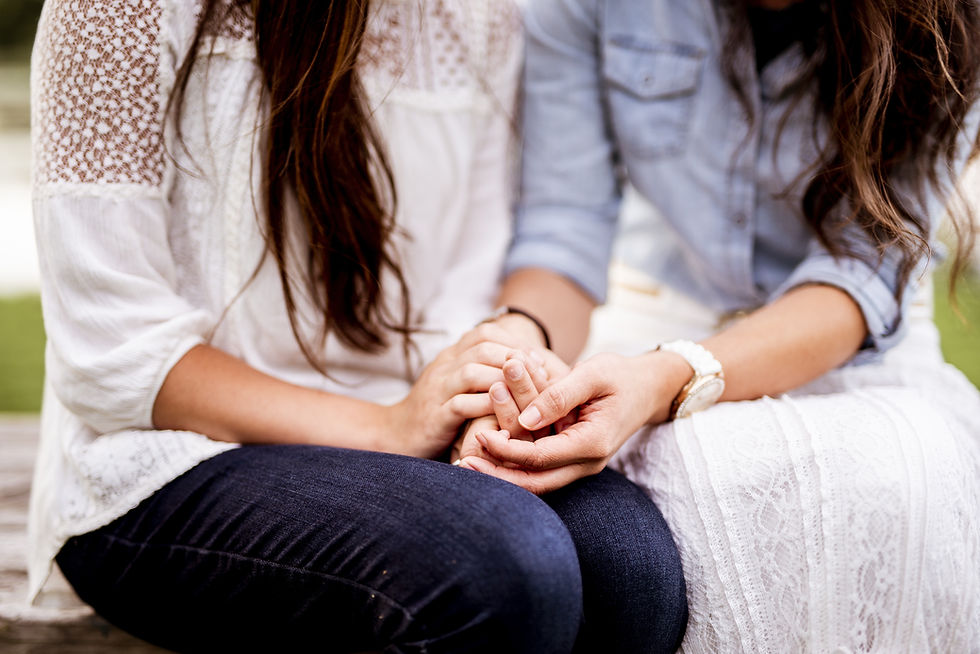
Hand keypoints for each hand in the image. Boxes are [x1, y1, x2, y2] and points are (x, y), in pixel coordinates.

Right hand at [386, 323, 544, 458]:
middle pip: (483, 348)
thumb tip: (521, 365)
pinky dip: (489, 406)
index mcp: (450, 356)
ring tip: (529, 393)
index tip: (537, 359)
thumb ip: (480, 371)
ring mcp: (437, 389)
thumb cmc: (435, 411)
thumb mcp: (456, 384)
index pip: (484, 333)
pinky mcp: (435, 415)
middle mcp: (443, 367)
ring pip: (473, 372)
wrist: (394, 434)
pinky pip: (463, 404)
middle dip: (516, 359)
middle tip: (541, 375)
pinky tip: (509, 415)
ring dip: (505, 381)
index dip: (514, 342)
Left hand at [458, 351, 689, 493]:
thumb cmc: (620, 375)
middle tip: (461, 466)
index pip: (541, 457)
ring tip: (465, 464)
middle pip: (535, 483)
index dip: (507, 450)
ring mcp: (581, 465)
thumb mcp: (593, 374)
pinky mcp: (573, 459)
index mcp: (592, 443)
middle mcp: (587, 462)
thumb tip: (525, 419)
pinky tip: (487, 457)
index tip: (480, 436)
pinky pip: (541, 470)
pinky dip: (513, 466)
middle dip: (497, 477)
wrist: (647, 388)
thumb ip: (559, 394)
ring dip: (501, 475)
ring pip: (536, 482)